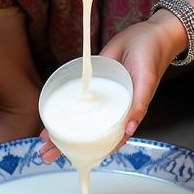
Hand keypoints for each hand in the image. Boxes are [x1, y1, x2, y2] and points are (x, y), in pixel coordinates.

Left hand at [38, 10, 184, 161]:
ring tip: (42, 138)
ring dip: (61, 127)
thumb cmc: (151, 58)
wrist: (149, 32)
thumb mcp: (146, 82)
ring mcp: (100, 94)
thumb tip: (130, 128)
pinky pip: (77, 94)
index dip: (89, 152)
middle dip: (66, 144)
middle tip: (46, 153)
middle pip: (87, 131)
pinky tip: (50, 112)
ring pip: (79, 115)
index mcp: (125, 114)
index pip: (105, 140)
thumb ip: (140, 104)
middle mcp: (111, 108)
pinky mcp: (93, 78)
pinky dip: (65, 104)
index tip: (71, 160)